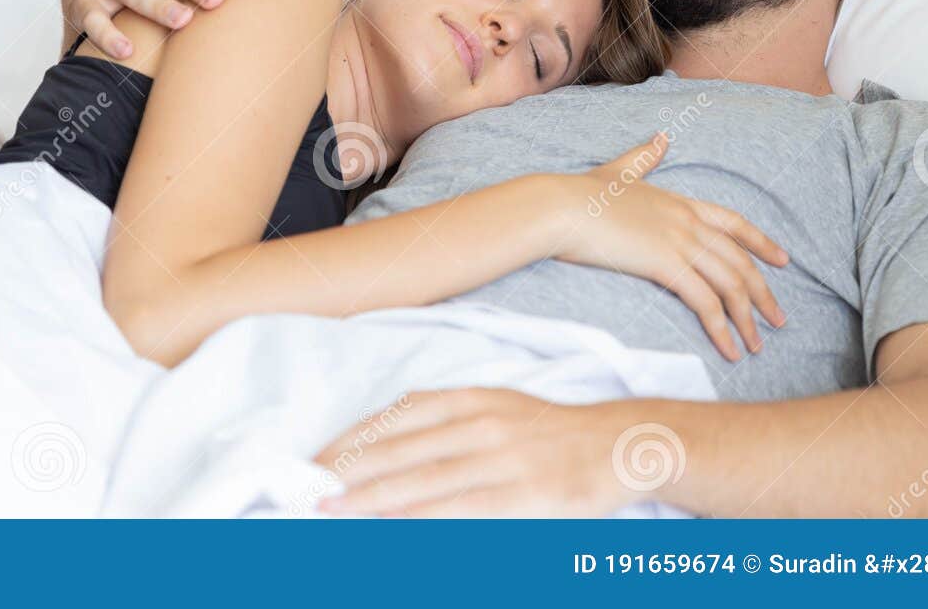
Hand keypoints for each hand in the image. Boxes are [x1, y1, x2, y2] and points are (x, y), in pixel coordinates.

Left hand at [315, 388, 645, 516]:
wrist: (619, 445)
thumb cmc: (553, 433)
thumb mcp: (500, 409)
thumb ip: (449, 423)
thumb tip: (391, 447)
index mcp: (473, 398)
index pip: (398, 416)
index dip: (353, 438)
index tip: (318, 459)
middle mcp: (480, 423)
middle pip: (399, 449)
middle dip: (348, 472)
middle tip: (308, 490)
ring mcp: (500, 460)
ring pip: (419, 482)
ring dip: (368, 499)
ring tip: (330, 511)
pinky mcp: (519, 496)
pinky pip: (456, 511)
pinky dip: (416, 520)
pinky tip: (388, 529)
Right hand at [546, 131, 788, 360]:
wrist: (560, 207)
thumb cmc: (580, 195)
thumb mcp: (618, 172)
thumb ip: (644, 158)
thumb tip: (663, 138)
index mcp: (680, 202)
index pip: (734, 223)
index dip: (761, 243)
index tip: (783, 261)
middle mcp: (688, 222)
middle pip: (741, 261)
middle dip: (764, 294)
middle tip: (779, 320)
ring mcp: (680, 242)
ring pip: (731, 285)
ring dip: (747, 320)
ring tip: (755, 346)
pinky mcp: (667, 265)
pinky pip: (706, 303)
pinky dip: (722, 329)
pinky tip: (729, 350)